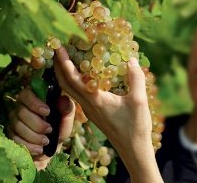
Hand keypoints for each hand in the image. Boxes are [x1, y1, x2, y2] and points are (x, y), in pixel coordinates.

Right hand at [7, 88, 74, 169]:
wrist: (51, 147)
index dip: (35, 103)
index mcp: (34, 98)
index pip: (27, 94)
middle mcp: (21, 107)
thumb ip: (67, 108)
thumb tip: (63, 100)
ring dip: (33, 136)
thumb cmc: (58, 128)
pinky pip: (14, 139)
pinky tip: (39, 149)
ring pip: (17, 126)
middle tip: (49, 130)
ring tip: (46, 141)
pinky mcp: (10, 134)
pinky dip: (28, 146)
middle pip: (21, 112)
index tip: (47, 112)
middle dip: (37, 123)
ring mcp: (14, 120)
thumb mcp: (66, 119)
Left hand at [53, 47, 161, 181]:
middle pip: (65, 84)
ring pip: (70, 90)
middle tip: (58, 48)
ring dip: (65, 73)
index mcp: (95, 100)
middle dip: (58, 65)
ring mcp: (90, 110)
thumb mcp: (139, 100)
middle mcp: (88, 105)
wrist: (133, 150)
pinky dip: (75, 81)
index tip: (58, 46)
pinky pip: (79, 94)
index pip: (72, 79)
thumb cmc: (135, 126)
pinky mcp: (95, 113)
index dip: (63, 62)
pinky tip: (84, 75)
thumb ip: (135, 78)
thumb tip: (131, 60)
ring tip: (67, 58)